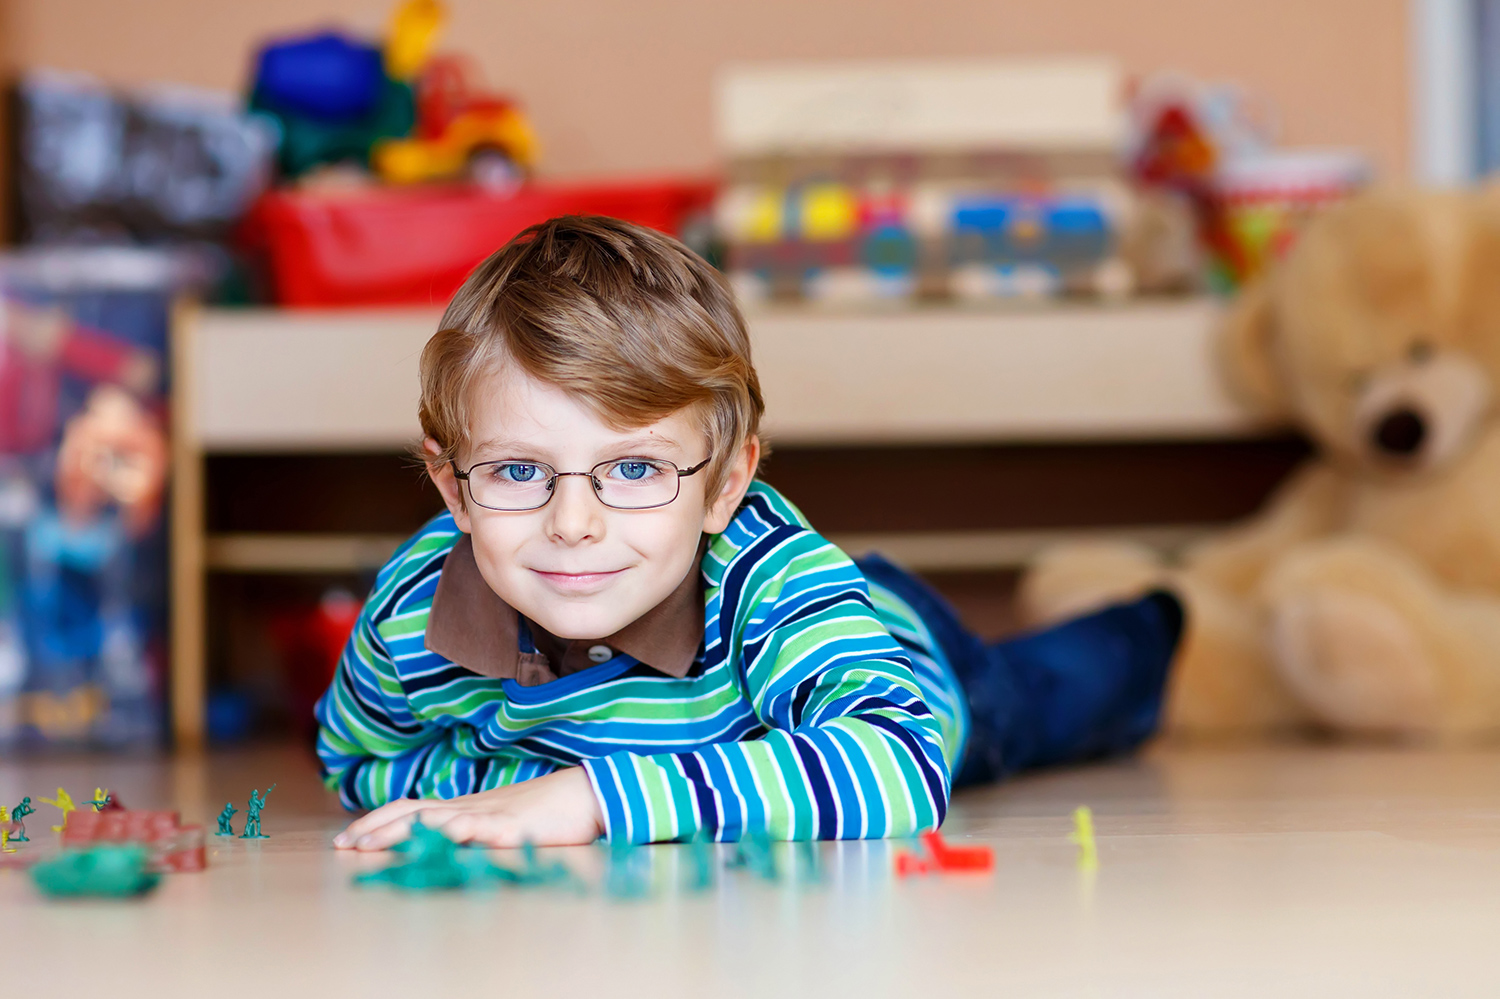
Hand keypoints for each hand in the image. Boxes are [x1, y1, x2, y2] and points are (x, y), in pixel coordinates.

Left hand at [332, 767, 603, 850]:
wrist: (585, 794)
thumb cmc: (544, 811)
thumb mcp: (499, 821)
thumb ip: (470, 828)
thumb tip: (436, 841)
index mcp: (465, 806)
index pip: (410, 808)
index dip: (376, 821)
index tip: (346, 838)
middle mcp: (470, 807)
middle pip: (412, 812)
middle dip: (373, 828)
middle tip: (342, 845)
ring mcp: (489, 815)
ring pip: (436, 820)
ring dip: (398, 832)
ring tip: (369, 845)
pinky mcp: (513, 827)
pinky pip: (480, 828)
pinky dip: (455, 832)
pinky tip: (436, 838)